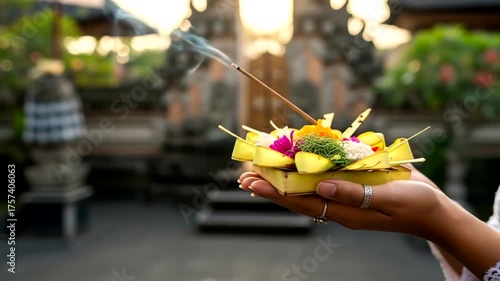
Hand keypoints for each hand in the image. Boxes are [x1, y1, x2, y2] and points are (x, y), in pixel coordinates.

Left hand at [238, 172, 447, 239]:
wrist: (435, 211)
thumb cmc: (416, 206)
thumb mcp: (388, 199)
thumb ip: (355, 194)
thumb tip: (321, 187)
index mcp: (345, 212)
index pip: (302, 202)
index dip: (276, 192)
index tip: (252, 183)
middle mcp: (339, 205)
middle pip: (298, 196)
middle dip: (271, 186)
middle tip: (244, 177)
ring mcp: (345, 196)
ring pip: (307, 187)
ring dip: (284, 178)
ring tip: (260, 170)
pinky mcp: (354, 187)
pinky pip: (324, 179)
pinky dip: (307, 170)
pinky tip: (296, 162)